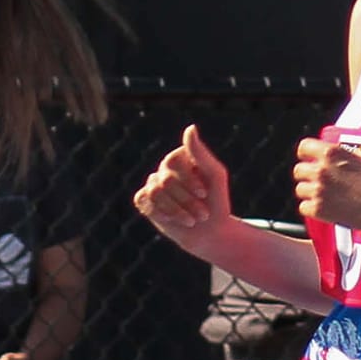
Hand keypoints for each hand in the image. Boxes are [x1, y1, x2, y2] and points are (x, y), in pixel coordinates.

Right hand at [135, 126, 233, 251]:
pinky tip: (176, 221)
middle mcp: (165, 168)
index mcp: (182, 158)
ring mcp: (152, 183)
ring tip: (192, 220)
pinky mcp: (144, 200)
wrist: (210, 232)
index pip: (173, 160)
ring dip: (177, 210)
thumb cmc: (216, 202)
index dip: (188, 180)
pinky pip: (145, 202)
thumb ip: (201, 153)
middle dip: (187, 201)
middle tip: (203, 214)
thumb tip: (190, 128)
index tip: (204, 194)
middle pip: (166, 180)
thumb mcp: (215, 175)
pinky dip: (163, 214)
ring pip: (155, 193)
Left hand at [294, 134, 360, 235]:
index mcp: (331, 154)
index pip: (304, 147)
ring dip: (309, 192)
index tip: (309, 158)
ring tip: (323, 195)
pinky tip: (324, 207)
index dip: (306, 154)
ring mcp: (319, 191)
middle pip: (298, 170)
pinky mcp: (319, 210)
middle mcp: (321, 170)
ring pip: (300, 190)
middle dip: (307, 174)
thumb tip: (337, 152)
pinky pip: (304, 207)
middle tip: (318, 180)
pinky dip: (312, 208)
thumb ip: (345, 152)